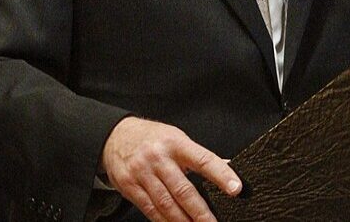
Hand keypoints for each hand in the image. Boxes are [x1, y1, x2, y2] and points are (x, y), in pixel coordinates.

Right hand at [100, 117, 241, 221]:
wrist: (114, 136)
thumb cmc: (152, 137)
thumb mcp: (177, 138)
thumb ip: (200, 156)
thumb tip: (228, 167)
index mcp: (176, 143)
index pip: (204, 160)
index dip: (221, 175)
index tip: (236, 188)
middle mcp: (158, 158)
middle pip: (184, 190)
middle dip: (201, 212)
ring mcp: (142, 173)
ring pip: (166, 204)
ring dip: (184, 221)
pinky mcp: (130, 187)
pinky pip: (150, 210)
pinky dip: (164, 221)